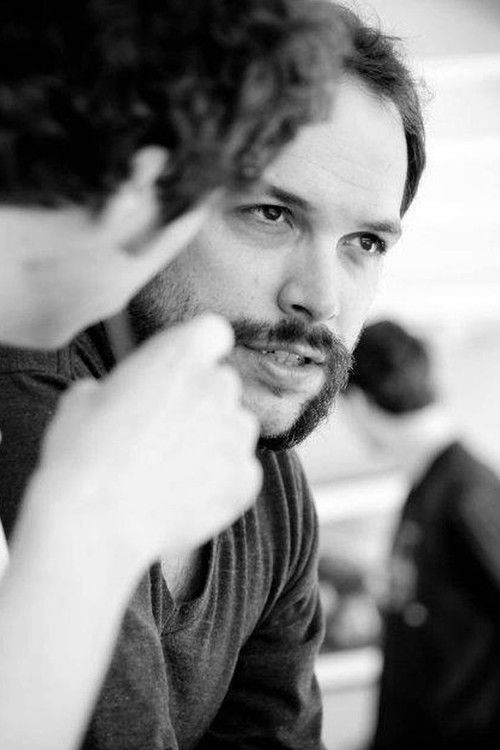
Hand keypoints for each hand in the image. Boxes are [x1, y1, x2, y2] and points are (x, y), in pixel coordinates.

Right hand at [28, 314, 260, 567]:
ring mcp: (236, 433)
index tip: (186, 366)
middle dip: (202, 400)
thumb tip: (112, 398)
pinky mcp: (244, 477)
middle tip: (167, 429)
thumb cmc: (82, 454)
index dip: (200, 349)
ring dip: (216, 439)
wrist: (96, 521)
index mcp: (179, 354)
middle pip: (223, 383)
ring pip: (237, 426)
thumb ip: (116, 387)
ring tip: (176, 467)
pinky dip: (222, 480)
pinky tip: (187, 495)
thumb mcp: (82, 400)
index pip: (212, 332)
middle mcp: (217, 387)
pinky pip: (241, 470)